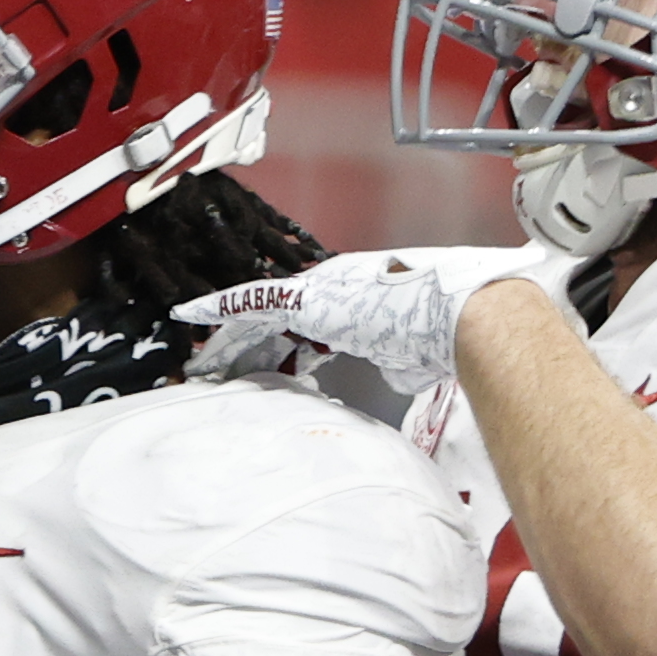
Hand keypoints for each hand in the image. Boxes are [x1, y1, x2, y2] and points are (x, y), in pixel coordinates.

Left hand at [173, 250, 521, 401]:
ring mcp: (321, 287)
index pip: (311, 318)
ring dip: (227, 336)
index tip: (269, 356)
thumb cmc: (453, 333)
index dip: (284, 340)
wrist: (467, 314)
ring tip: (196, 355)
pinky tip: (189, 316)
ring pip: (258, 310)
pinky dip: (217, 309)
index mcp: (362, 294)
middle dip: (247, 341)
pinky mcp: (309, 298)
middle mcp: (337, 282)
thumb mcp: (419, 354)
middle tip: (217, 361)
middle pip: (278, 314)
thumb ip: (399, 361)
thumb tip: (399, 373)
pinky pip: (250, 302)